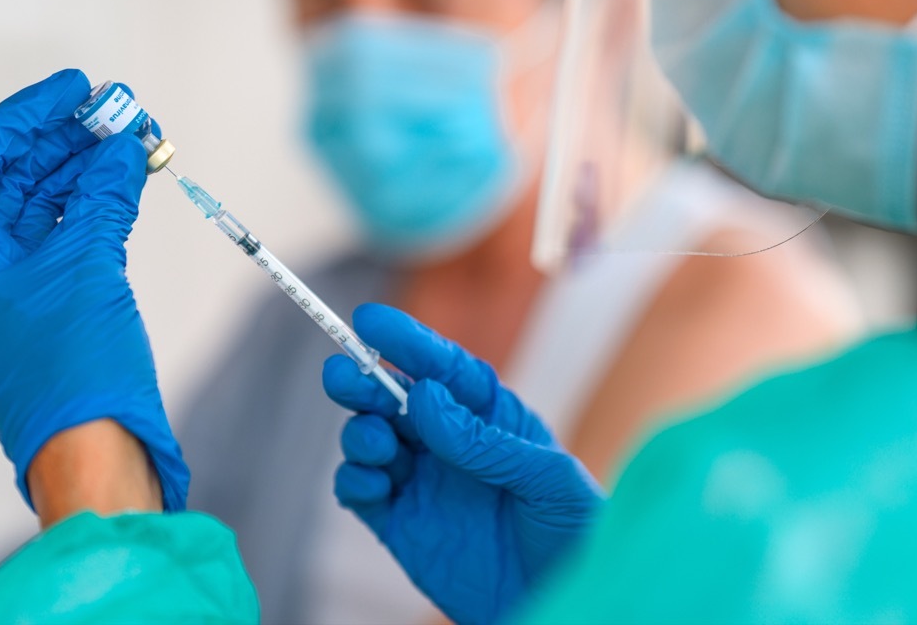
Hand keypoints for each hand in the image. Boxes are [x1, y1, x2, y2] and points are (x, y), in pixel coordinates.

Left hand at [0, 69, 187, 510]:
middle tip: (116, 109)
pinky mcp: (49, 306)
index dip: (23, 117)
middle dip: (64, 140)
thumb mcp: (88, 267)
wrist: (98, 452)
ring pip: (43, 207)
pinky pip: (67, 237)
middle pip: (11, 180)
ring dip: (87, 169)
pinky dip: (98, 205)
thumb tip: (123, 146)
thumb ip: (104, 195)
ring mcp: (11, 292)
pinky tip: (130, 179)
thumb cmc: (73, 375)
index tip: (72, 89)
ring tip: (134, 138)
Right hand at [322, 304, 603, 624]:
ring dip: (361, 432)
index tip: (369, 320)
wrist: (559, 603)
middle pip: (395, 397)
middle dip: (365, 380)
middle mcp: (450, 444)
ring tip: (377, 442)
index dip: (407, 340)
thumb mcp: (549, 479)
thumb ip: (486, 440)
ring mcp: (422, 483)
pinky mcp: (401, 525)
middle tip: (343, 374)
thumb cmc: (572, 534)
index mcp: (490, 418)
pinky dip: (354, 480)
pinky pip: (361, 492)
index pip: (444, 369)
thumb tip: (425, 395)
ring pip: (371, 439)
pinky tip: (372, 482)